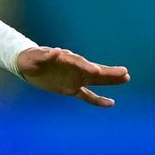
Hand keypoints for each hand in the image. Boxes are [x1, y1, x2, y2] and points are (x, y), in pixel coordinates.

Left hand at [15, 46, 129, 106]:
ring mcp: (75, 78)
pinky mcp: (72, 88)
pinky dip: (98, 100)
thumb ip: (45, 56)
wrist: (28, 65)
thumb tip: (55, 51)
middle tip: (124, 72)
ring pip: (96, 81)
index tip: (96, 71)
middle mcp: (74, 68)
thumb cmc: (31, 58)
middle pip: (94, 70)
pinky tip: (111, 103)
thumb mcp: (34, 57)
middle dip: (108, 73)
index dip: (86, 67)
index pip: (79, 63)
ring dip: (110, 81)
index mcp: (66, 59)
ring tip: (126, 78)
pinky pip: (87, 95)